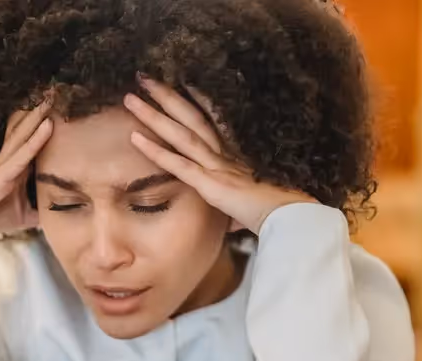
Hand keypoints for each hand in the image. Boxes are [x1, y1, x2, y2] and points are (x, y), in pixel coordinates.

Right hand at [0, 98, 53, 234]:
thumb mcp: (23, 215)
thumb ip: (40, 211)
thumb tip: (59, 214)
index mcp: (14, 166)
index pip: (30, 140)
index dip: (40, 123)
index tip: (56, 107)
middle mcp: (10, 159)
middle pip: (26, 129)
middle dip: (40, 110)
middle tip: (55, 89)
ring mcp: (5, 163)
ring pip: (24, 133)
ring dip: (38, 114)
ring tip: (51, 96)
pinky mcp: (3, 172)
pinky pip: (23, 152)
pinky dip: (36, 138)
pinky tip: (48, 124)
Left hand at [124, 76, 317, 234]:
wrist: (291, 218)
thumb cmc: (279, 214)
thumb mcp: (255, 207)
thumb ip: (240, 210)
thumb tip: (237, 222)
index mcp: (237, 155)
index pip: (211, 121)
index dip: (194, 100)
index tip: (178, 82)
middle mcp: (225, 153)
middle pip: (191, 118)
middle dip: (167, 96)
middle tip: (145, 78)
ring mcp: (217, 166)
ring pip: (180, 133)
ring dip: (153, 115)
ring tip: (130, 98)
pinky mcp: (210, 183)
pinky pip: (178, 165)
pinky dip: (156, 151)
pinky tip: (135, 138)